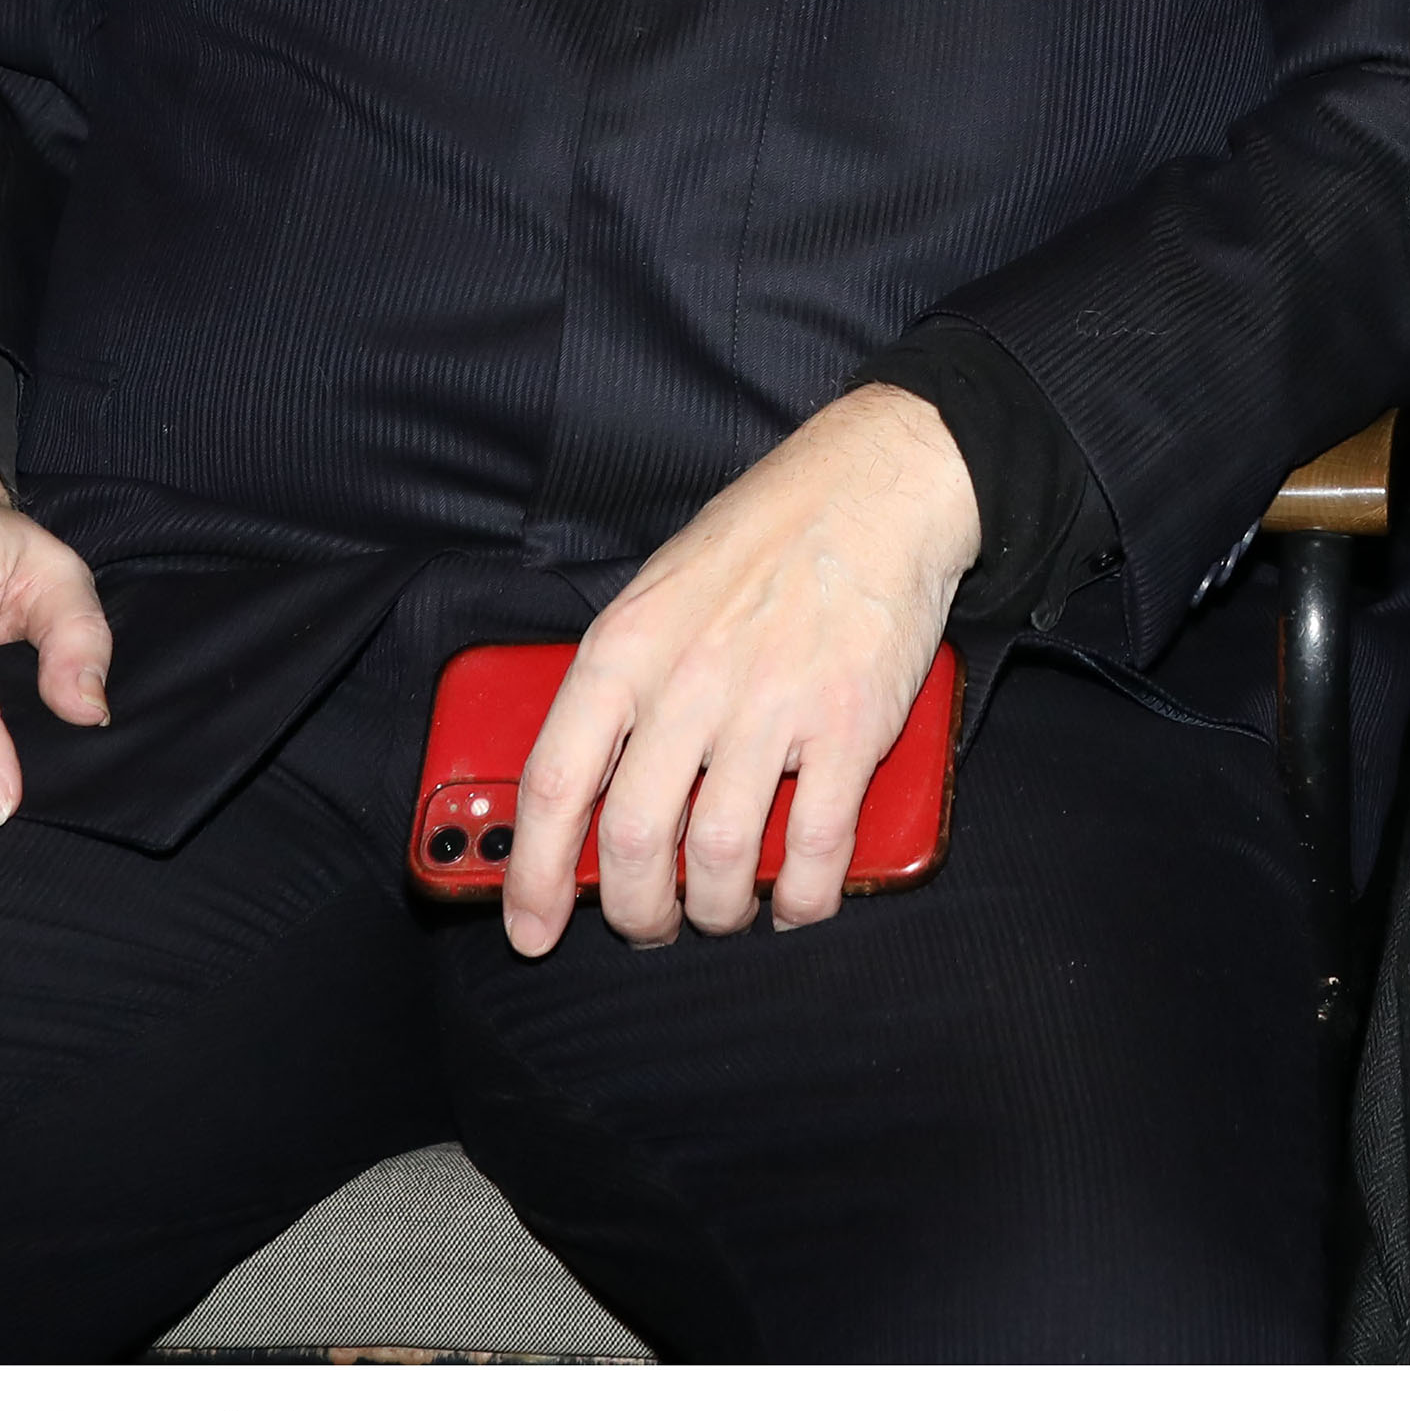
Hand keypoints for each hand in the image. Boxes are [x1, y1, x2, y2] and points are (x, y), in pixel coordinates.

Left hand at [501, 382, 979, 954]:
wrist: (879, 483)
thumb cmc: (767, 534)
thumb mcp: (659, 590)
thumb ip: (624, 682)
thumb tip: (594, 787)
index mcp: (627, 646)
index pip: (554, 783)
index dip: (533, 875)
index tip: (530, 927)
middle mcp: (690, 681)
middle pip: (635, 842)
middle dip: (635, 911)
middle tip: (649, 923)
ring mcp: (773, 707)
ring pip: (723, 860)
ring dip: (718, 911)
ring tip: (725, 911)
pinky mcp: (851, 726)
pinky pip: (817, 848)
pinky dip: (803, 897)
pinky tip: (798, 901)